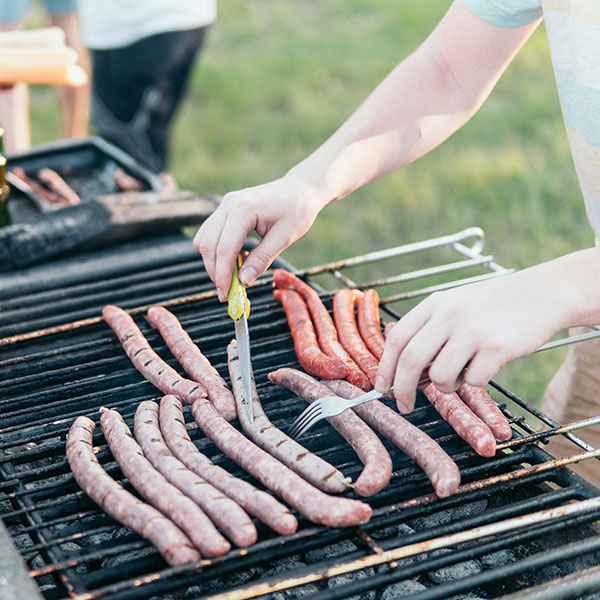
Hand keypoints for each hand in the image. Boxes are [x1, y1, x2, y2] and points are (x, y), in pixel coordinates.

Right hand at [193, 175, 324, 300]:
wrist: (300, 189)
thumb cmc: (297, 210)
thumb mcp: (284, 238)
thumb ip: (262, 259)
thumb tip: (244, 281)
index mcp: (243, 210)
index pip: (224, 248)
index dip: (223, 275)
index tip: (226, 294)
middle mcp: (229, 205)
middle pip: (208, 245)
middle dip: (215, 272)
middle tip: (226, 293)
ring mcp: (225, 205)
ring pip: (204, 239)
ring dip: (213, 262)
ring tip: (232, 277)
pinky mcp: (226, 208)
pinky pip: (210, 233)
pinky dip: (217, 251)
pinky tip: (236, 260)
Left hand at [375, 264, 573, 412]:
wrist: (541, 293)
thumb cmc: (493, 305)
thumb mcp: (454, 304)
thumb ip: (429, 330)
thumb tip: (404, 369)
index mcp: (434, 304)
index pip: (397, 339)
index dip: (385, 367)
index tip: (381, 387)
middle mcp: (449, 315)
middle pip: (410, 361)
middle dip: (402, 390)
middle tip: (404, 405)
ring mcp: (472, 331)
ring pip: (440, 376)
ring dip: (447, 385)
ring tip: (462, 373)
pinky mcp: (497, 347)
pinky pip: (474, 381)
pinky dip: (477, 381)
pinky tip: (487, 365)